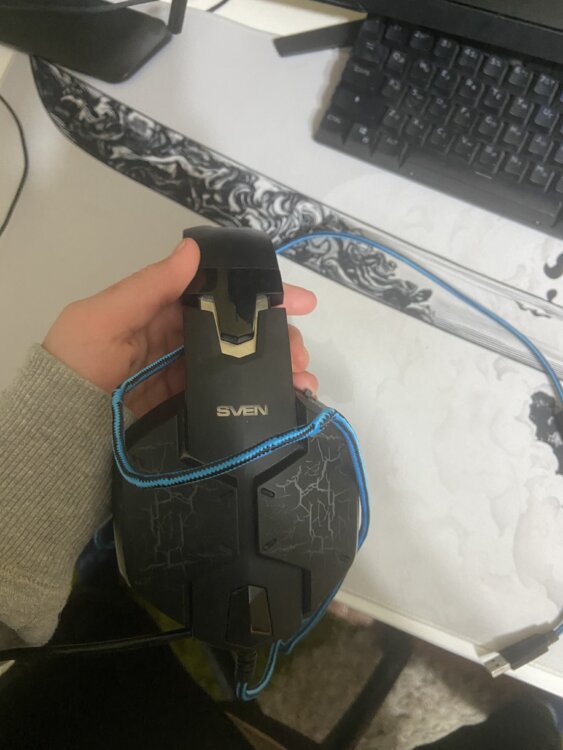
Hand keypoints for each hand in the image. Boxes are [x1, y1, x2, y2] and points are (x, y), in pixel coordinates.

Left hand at [43, 238, 317, 416]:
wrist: (60, 428)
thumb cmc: (78, 362)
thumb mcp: (104, 317)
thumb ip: (149, 287)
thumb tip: (192, 250)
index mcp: (161, 310)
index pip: (218, 295)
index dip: (259, 295)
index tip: (298, 300)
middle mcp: (178, 340)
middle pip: (237, 332)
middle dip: (277, 336)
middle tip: (303, 350)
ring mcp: (185, 376)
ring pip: (240, 364)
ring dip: (275, 367)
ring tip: (303, 378)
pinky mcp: (188, 408)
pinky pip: (228, 398)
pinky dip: (259, 398)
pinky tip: (285, 400)